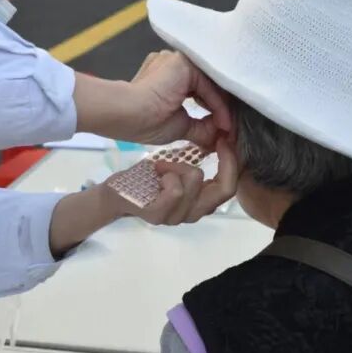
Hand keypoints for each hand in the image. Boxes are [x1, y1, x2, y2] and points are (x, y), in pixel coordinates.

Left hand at [106, 137, 239, 225]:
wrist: (117, 193)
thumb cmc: (149, 178)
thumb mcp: (178, 167)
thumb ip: (198, 160)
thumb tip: (222, 135)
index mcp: (202, 202)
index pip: (231, 187)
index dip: (234, 162)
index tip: (226, 138)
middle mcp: (194, 213)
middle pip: (225, 189)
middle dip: (225, 160)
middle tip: (215, 139)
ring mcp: (177, 217)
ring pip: (196, 180)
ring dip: (179, 164)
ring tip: (163, 165)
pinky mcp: (158, 215)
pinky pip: (175, 189)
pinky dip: (167, 172)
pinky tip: (157, 171)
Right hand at [126, 51, 231, 146]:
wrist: (127, 114)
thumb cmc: (144, 122)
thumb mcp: (180, 126)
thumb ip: (200, 127)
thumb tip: (218, 136)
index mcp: (169, 78)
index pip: (201, 92)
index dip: (214, 112)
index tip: (223, 133)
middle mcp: (174, 65)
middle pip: (208, 86)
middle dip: (220, 110)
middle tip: (229, 132)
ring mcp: (179, 61)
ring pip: (209, 85)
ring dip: (221, 109)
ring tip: (226, 130)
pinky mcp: (183, 63)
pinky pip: (207, 85)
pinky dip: (217, 105)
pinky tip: (222, 122)